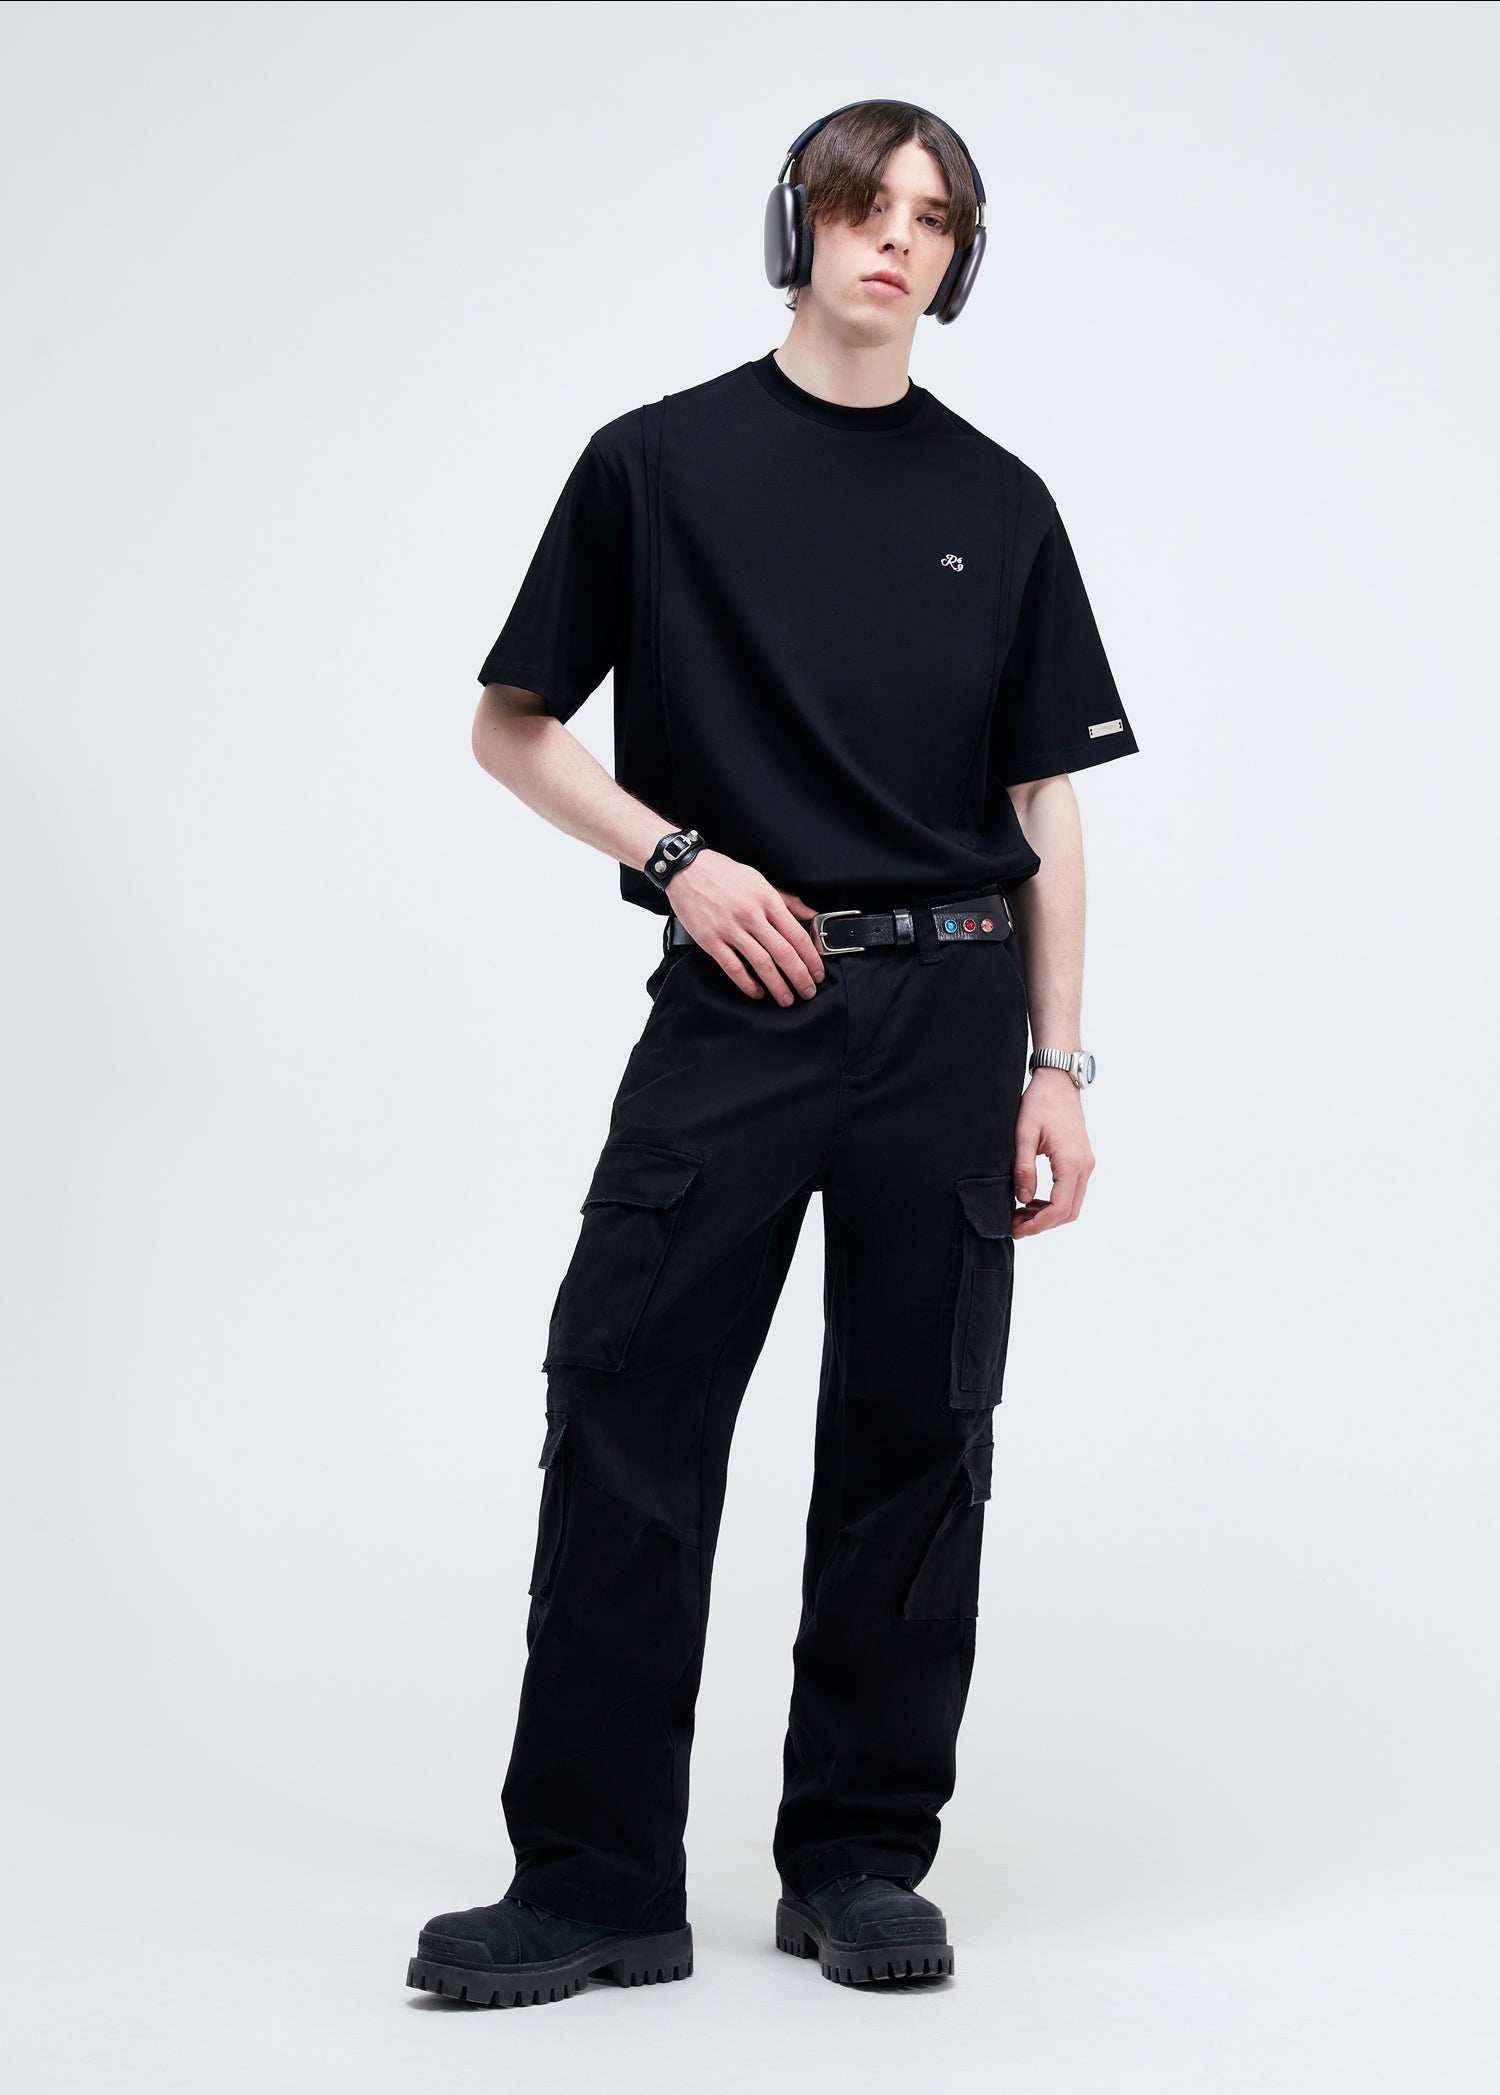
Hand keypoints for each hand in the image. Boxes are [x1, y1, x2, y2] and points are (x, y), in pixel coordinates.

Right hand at [667, 852, 825, 1003]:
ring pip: (762, 964)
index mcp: (766, 899)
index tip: (818, 972)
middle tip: (808, 992)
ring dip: (778, 986)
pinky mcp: (710, 940)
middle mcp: (751, 915)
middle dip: (800, 977)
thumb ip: (787, 901)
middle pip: (783, 953)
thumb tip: (811, 916)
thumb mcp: (760, 880)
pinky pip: (733, 968)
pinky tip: (758, 992)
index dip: (811, 958)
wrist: (687, 869)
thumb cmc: (724, 874)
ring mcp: (730, 929)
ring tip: (787, 999)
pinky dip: (748, 984)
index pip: (797, 935)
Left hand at [1013, 1071, 1094, 1235]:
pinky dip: (1054, 1203)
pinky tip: (1032, 1200)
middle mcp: (1084, 1166)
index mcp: (1071, 1162)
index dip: (1038, 1224)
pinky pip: (1072, 1191)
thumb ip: (1023, 1168)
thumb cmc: (1040, 1102)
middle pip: (1069, 1212)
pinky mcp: (1082, 1161)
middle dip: (1042, 1224)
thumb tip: (1023, 1199)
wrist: (1059, 1082)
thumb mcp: (1024, 1134)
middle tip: (1015, 1225)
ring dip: (1048, 1215)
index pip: (1059, 1208)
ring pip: (1072, 1204)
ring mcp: (1086, 1164)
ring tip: (1020, 1214)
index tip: (1016, 1229)